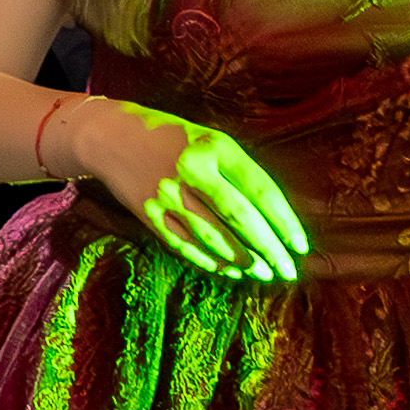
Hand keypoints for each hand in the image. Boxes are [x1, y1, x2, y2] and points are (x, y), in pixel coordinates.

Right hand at [81, 100, 308, 281]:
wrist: (111, 137)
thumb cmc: (172, 138)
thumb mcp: (210, 140)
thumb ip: (238, 172)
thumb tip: (272, 217)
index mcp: (216, 147)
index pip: (261, 191)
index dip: (284, 222)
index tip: (299, 246)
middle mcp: (192, 169)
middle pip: (240, 218)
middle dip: (268, 249)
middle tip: (286, 270)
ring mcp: (167, 193)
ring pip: (213, 236)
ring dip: (241, 259)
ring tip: (261, 273)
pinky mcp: (147, 212)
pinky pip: (183, 243)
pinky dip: (208, 260)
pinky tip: (227, 270)